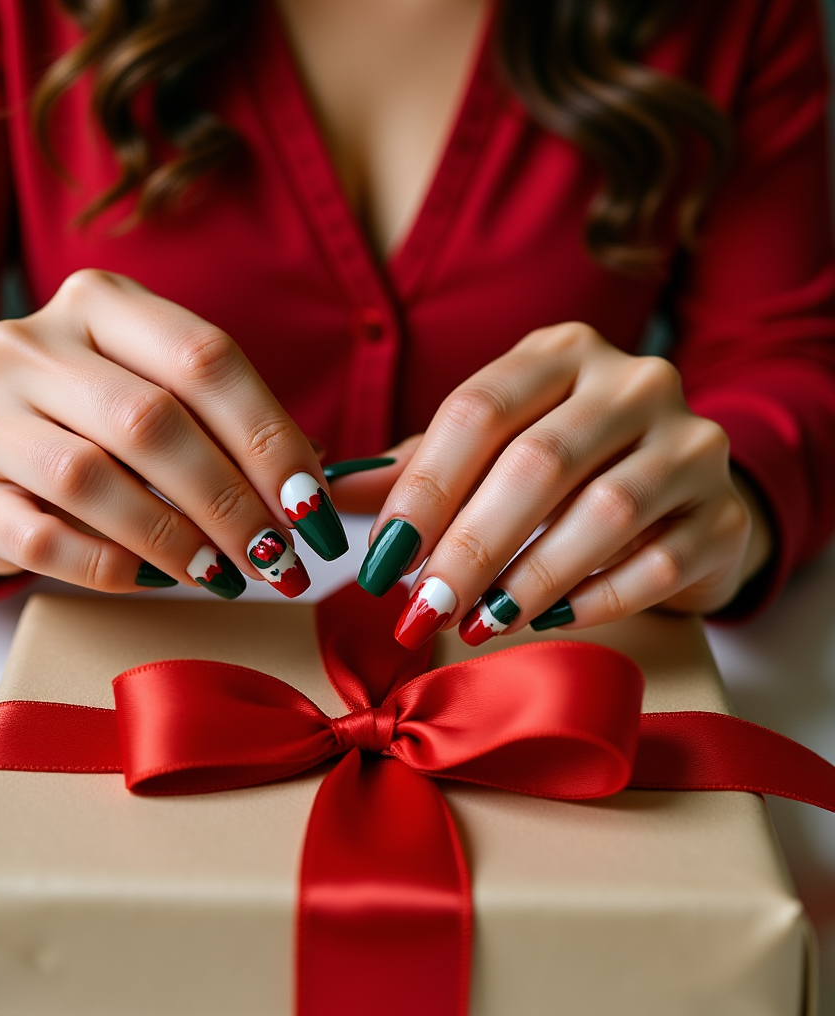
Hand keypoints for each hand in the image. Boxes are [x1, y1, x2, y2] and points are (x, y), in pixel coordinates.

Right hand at [0, 270, 346, 596]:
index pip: (204, 358)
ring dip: (176, 539)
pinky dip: (111, 566)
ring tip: (227, 576)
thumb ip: (231, 428)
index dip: (269, 437)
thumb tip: (313, 498)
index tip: (313, 507)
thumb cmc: (105, 426)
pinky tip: (154, 579)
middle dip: (230, 500)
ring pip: (91, 479)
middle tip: (278, 558)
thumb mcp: (165, 396)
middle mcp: (32, 343)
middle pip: (150, 421)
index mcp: (100, 302)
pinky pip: (43, 539)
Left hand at [345, 323, 772, 647]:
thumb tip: (330, 496)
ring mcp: (692, 442)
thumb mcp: (490, 451)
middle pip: (538, 462)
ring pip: (604, 513)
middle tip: (422, 607)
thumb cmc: (565, 470)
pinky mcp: (723, 512)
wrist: (678, 494)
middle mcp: (634, 381)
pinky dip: (595, 600)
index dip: (423, 489)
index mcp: (560, 353)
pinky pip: (658, 564)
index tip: (382, 559)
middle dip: (468, 546)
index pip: (479, 409)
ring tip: (476, 623)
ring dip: (526, 579)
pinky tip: (548, 621)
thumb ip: (418, 468)